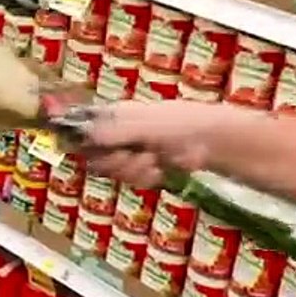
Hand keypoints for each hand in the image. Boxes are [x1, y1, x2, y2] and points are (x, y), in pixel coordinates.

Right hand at [82, 100, 214, 186]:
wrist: (212, 142)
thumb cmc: (178, 123)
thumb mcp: (144, 125)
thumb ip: (114, 131)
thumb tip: (83, 135)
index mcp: (114, 116)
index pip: (84, 130)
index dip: (84, 142)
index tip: (92, 150)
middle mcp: (118, 134)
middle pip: (94, 156)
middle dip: (112, 161)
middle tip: (127, 157)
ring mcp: (130, 153)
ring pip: (112, 170)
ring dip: (131, 169)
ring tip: (151, 162)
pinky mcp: (143, 170)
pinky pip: (130, 180)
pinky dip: (144, 177)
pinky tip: (158, 171)